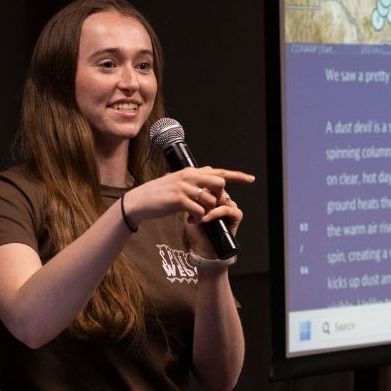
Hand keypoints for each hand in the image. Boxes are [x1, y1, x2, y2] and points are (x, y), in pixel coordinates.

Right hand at [122, 166, 253, 229]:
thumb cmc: (159, 193)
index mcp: (191, 171)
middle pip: (219, 184)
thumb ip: (195, 177)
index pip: (219, 171)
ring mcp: (185, 187)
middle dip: (219, 198)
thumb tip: (211, 170)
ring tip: (195, 216)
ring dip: (207, 212)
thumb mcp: (178, 180)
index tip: (251, 179)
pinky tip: (190, 220)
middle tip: (210, 207)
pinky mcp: (179, 200)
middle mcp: (190, 176)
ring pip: (210, 200)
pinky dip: (198, 219)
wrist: (139, 201)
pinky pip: (200, 211)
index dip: (237, 175)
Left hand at [186, 167, 247, 258]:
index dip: (209, 176)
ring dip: (208, 205)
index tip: (199, 178)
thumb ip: (186, 192)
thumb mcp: (187, 207)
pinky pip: (228, 209)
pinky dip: (216, 213)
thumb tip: (172, 174)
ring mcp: (230, 206)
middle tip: (194, 203)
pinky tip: (205, 219)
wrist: (200, 247)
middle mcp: (223, 198)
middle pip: (218, 186)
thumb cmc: (194, 228)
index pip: (213, 179)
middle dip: (206, 194)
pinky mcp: (235, 216)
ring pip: (222, 197)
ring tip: (197, 216)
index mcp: (213, 194)